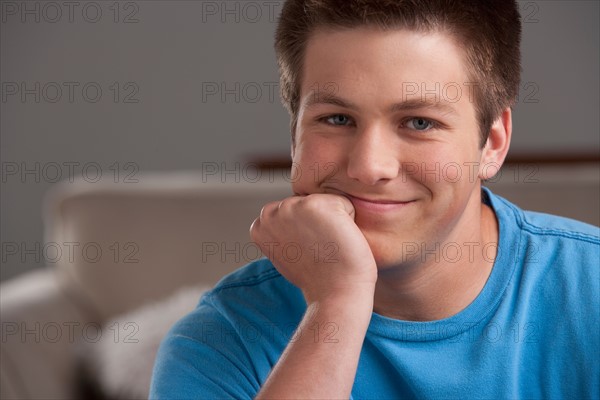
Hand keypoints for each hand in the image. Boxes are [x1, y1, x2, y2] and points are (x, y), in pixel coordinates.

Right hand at [250, 193, 376, 304]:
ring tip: (328, 245)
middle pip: (308, 202)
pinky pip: (344, 203)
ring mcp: (291, 206)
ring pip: (325, 201)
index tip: (306, 252)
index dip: (306, 231)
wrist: (335, 293)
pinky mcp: (315, 205)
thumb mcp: (286, 253)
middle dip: (318, 223)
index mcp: (260, 225)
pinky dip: (350, 221)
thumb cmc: (317, 277)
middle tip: (318, 250)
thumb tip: (292, 221)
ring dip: (333, 221)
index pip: (294, 212)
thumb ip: (282, 232)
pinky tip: (339, 240)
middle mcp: (270, 212)